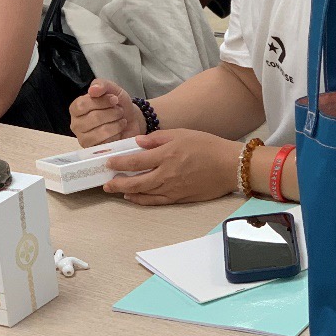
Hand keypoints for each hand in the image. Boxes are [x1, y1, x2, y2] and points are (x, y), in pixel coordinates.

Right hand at [69, 78, 143, 146]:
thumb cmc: (117, 104)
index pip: (82, 105)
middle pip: (93, 118)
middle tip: (119, 111)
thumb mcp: (112, 89)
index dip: (101, 102)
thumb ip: (102, 85)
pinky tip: (119, 131)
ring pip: (101, 131)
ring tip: (120, 120)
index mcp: (76, 108)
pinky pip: (107, 142)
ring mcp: (84, 139)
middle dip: (112, 113)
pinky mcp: (94, 150)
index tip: (114, 99)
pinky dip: (117, 134)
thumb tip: (92, 89)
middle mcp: (76, 124)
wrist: (131, 120)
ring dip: (117, 124)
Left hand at [103, 129, 238, 205]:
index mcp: (167, 155)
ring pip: (143, 194)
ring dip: (127, 193)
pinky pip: (155, 201)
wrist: (229, 166)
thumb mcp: (182, 134)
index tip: (109, 163)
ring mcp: (172, 188)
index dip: (119, 163)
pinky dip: (142, 200)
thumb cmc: (207, 146)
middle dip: (117, 183)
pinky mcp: (179, 198)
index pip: (136, 161)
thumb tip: (139, 142)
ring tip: (116, 190)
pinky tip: (134, 198)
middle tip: (106, 183)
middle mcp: (167, 174)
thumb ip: (158, 138)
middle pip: (135, 182)